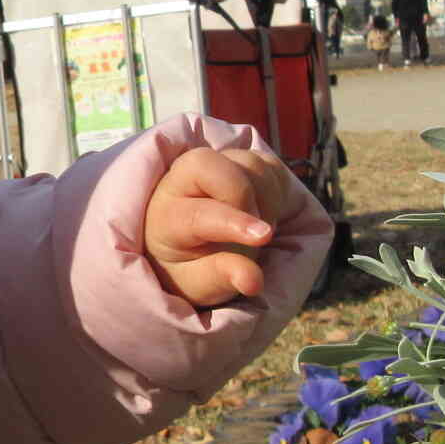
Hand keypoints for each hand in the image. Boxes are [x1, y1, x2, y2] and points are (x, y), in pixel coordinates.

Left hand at [143, 147, 291, 307]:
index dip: (233, 223)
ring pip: (249, 163)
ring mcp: (212, 165)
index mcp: (167, 217)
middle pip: (212, 165)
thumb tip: (253, 281)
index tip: (263, 237)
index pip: (197, 213)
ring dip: (267, 197)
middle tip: (260, 234)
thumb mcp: (195, 284)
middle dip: (246, 196)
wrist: (188, 242)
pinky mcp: (238, 159)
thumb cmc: (187, 265)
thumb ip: (220, 279)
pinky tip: (266, 212)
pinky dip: (277, 188)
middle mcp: (181, 181)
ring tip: (260, 229)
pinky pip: (268, 164)